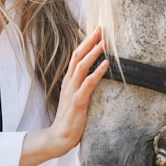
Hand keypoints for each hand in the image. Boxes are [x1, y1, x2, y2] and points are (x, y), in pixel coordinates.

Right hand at [20, 26, 107, 165]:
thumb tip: (95, 76)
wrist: (59, 137)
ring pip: (81, 66)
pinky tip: (106, 64)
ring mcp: (72, 91)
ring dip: (93, 53)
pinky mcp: (78, 101)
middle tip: (100, 28)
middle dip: (89, 41)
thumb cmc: (71, 119)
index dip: (85, 43)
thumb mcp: (77, 98)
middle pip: (77, 56)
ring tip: (104, 42)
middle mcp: (69, 83)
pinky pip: (88, 84)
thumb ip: (83, 86)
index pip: (76, 57)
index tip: (95, 31)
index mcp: (68, 81)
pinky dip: (97, 72)